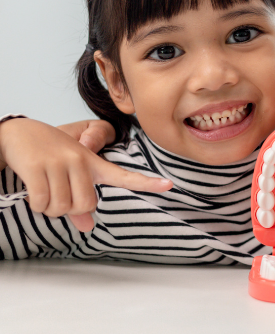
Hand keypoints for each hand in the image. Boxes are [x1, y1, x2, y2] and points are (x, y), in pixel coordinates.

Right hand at [0, 118, 171, 231]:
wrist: (18, 133)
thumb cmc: (48, 157)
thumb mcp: (68, 175)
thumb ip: (79, 203)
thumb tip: (88, 227)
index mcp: (93, 163)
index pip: (124, 175)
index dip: (147, 183)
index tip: (169, 185)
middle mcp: (81, 161)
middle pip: (85, 205)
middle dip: (68, 210)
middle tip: (57, 195)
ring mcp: (60, 162)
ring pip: (62, 208)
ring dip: (49, 208)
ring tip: (44, 189)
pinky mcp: (37, 166)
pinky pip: (42, 202)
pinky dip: (36, 205)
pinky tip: (33, 190)